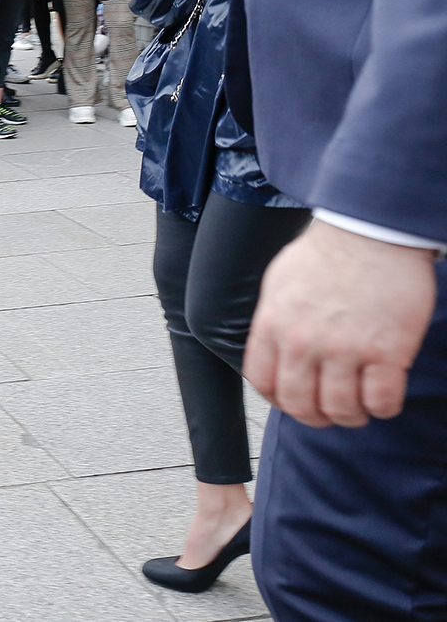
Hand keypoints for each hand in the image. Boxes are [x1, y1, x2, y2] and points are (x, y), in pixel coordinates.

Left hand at [245, 221, 437, 427]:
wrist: (370, 232)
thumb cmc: (328, 253)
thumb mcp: (280, 283)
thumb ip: (275, 320)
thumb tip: (274, 348)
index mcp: (274, 325)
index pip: (262, 382)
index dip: (277, 399)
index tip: (292, 401)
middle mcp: (303, 342)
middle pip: (299, 404)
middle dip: (314, 417)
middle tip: (329, 412)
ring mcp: (344, 349)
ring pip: (341, 409)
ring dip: (350, 416)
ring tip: (359, 407)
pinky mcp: (386, 351)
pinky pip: (381, 401)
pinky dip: (383, 408)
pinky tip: (384, 398)